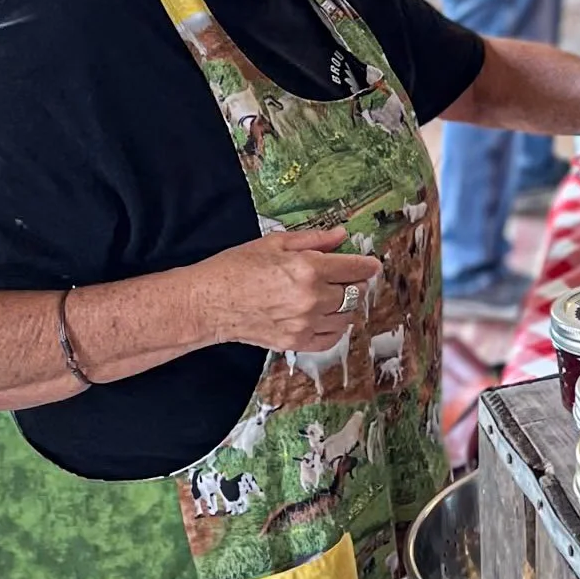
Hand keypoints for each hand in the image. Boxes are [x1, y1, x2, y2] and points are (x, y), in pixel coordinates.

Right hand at [196, 227, 383, 353]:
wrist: (207, 303)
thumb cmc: (235, 268)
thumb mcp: (275, 243)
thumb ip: (314, 240)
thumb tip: (342, 236)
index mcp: (309, 269)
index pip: (356, 269)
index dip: (368, 265)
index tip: (372, 265)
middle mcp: (312, 298)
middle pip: (355, 292)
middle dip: (354, 283)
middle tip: (344, 278)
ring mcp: (305, 324)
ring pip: (347, 316)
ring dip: (345, 306)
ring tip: (331, 297)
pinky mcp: (296, 343)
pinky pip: (331, 339)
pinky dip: (334, 328)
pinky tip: (325, 318)